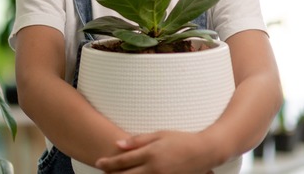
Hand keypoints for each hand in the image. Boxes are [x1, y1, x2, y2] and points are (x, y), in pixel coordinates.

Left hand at [94, 131, 216, 173]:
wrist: (205, 152)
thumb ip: (138, 140)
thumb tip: (118, 144)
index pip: (123, 161)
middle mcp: (155, 169)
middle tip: (103, 172)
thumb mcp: (159, 134)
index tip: (99, 163)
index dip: (109, 163)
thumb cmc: (181, 140)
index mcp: (151, 154)